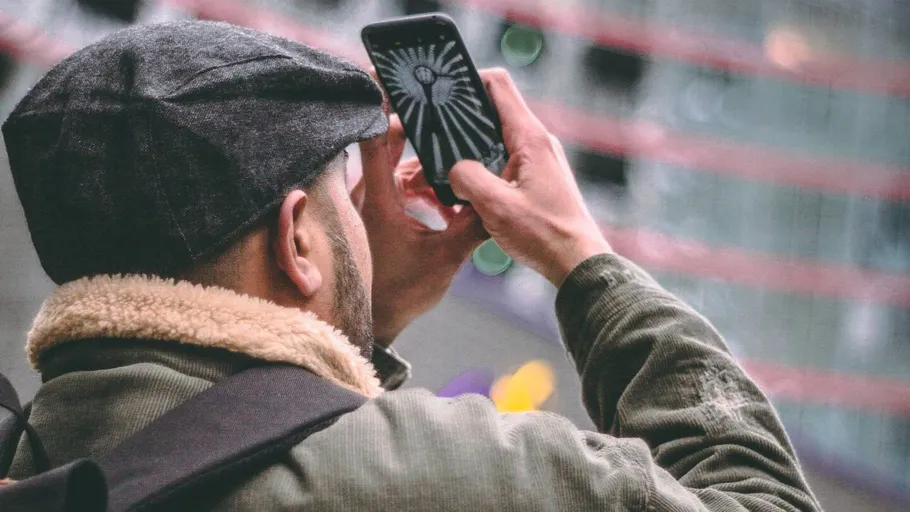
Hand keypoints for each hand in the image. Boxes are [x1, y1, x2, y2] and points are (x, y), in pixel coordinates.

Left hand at [355, 116, 486, 344]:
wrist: (373, 322)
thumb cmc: (399, 292)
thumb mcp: (445, 259)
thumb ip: (474, 226)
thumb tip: (502, 202)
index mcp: (377, 198)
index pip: (376, 137)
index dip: (385, 104)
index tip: (401, 81)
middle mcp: (365, 193)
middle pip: (390, 143)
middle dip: (423, 134)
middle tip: (453, 125)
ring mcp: (367, 202)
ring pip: (397, 165)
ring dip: (427, 168)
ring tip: (457, 181)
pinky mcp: (373, 214)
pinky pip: (396, 184)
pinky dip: (420, 186)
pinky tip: (445, 205)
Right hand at [448, 69, 611, 286]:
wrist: (578, 263)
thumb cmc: (544, 235)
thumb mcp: (495, 206)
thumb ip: (467, 178)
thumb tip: (454, 170)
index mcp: (530, 138)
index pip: (498, 85)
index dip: (470, 79)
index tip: (445, 91)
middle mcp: (539, 142)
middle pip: (496, 110)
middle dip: (466, 116)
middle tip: (436, 129)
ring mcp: (540, 160)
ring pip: (499, 138)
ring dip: (474, 147)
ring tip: (447, 161)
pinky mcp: (538, 178)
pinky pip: (506, 160)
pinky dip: (486, 166)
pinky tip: (470, 187)